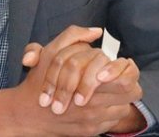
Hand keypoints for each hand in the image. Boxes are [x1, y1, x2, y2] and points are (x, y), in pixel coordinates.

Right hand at [22, 27, 145, 133]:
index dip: (127, 69)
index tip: (123, 63)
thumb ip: (74, 36)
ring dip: (121, 97)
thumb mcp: (52, 52)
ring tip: (112, 89)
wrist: (27, 113)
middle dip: (129, 82)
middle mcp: (94, 105)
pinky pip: (113, 121)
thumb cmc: (39, 81)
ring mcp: (94, 120)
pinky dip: (111, 111)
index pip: (126, 79)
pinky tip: (101, 102)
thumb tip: (96, 31)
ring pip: (124, 107)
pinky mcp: (92, 131)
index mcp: (88, 82)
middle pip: (131, 92)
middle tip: (122, 75)